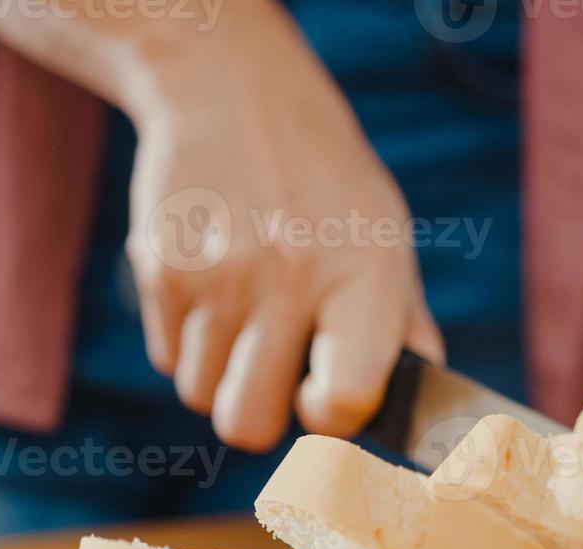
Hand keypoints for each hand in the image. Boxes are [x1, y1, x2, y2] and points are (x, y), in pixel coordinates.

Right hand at [121, 2, 441, 451]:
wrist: (231, 90)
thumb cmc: (324, 181)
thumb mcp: (385, 236)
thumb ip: (405, 326)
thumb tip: (423, 401)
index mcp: (363, 272)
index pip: (343, 399)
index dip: (329, 418)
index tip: (323, 396)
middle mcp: (288, 276)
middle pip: (249, 424)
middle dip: (261, 409)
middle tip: (276, 364)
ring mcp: (216, 274)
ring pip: (201, 395)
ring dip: (221, 372)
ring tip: (244, 311)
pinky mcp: (159, 267)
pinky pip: (167, 358)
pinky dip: (188, 339)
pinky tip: (212, 284)